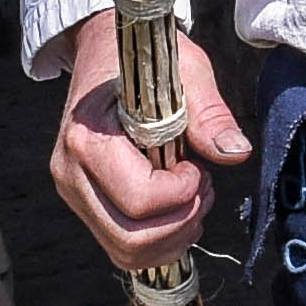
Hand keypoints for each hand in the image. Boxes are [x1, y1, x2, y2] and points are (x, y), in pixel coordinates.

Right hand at [51, 26, 248, 269]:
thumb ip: (209, 114)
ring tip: (193, 200)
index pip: (140, 198)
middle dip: (181, 222)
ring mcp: (73, 194)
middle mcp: (70, 173)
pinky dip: (158, 244)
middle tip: (203, 188)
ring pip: (125, 252)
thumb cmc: (143, 60)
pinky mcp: (84, 205)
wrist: (103, 53)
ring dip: (172, 238)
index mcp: (87, 138)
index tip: (198, 165)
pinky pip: (120, 248)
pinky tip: (177, 212)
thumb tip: (235, 153)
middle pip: (131, 238)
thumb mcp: (185, 71)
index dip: (183, 191)